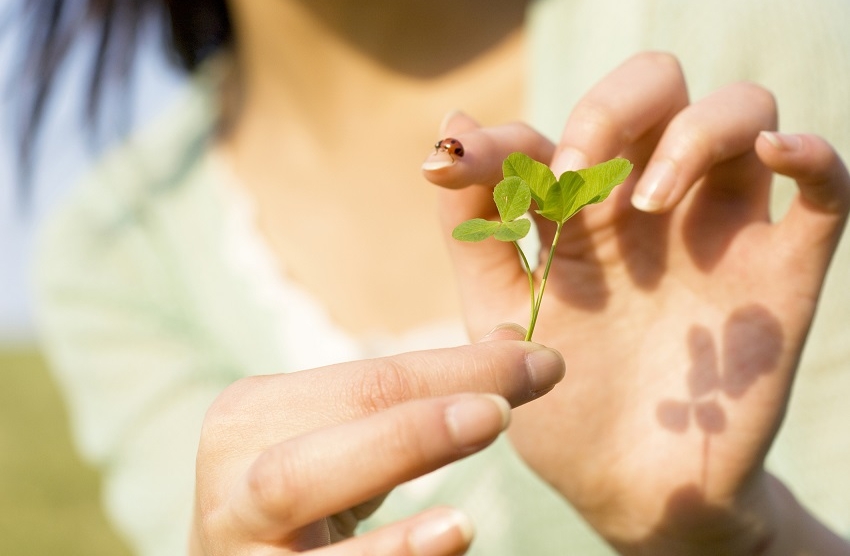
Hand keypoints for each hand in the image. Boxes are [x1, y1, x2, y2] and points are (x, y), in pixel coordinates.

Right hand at [190, 333, 564, 554]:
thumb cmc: (311, 502)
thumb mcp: (357, 443)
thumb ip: (426, 394)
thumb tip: (519, 341)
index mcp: (253, 413)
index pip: (364, 382)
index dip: (457, 370)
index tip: (538, 360)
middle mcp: (231, 472)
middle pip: (332, 417)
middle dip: (418, 416)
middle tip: (505, 404)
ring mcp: (237, 541)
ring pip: (293, 486)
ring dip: (395, 456)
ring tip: (482, 445)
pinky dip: (389, 550)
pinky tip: (454, 531)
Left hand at [424, 52, 849, 552]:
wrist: (629, 494)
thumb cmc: (561, 409)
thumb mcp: (499, 321)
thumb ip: (475, 232)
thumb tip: (452, 126)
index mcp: (579, 216)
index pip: (549, 135)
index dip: (499, 137)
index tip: (455, 162)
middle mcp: (650, 208)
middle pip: (655, 87)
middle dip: (608, 110)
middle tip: (574, 176)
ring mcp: (719, 233)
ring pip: (739, 113)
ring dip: (691, 134)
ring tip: (646, 204)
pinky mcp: (781, 272)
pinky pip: (825, 190)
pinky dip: (810, 155)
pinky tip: (774, 156)